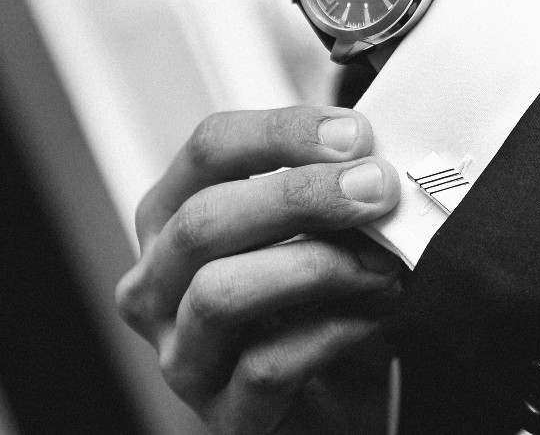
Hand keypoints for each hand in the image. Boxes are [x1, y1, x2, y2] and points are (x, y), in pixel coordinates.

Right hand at [115, 106, 403, 433]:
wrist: (337, 405)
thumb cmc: (321, 302)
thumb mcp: (315, 232)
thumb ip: (330, 188)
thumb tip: (375, 155)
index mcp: (173, 218)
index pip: (209, 149)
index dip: (283, 133)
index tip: (357, 135)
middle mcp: (156, 285)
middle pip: (205, 219)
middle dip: (301, 195)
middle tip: (378, 188)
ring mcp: (182, 357)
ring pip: (221, 293)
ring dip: (316, 265)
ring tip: (384, 261)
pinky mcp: (226, 417)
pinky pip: (266, 365)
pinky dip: (333, 329)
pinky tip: (379, 311)